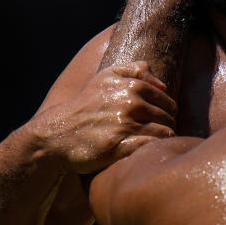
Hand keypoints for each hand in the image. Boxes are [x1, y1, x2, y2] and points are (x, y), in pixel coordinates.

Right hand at [30, 61, 176, 174]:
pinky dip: (152, 150)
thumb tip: (162, 84)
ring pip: (163, 134)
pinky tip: (146, 153)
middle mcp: (130, 103)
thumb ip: (135, 70)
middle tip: (159, 136)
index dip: (167, 112)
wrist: (57, 133)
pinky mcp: (117, 147)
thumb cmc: (85, 105)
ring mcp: (124, 126)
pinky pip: (149, 148)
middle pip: (168, 118)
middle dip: (167, 126)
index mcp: (131, 86)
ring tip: (155, 145)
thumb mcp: (105, 78)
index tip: (160, 121)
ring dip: (163, 140)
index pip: (166, 101)